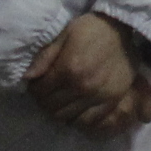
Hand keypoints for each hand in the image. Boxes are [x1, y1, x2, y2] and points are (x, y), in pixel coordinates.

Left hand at [27, 13, 150, 138]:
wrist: (123, 28)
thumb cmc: (91, 28)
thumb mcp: (65, 34)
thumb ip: (45, 57)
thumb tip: (27, 77)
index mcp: (69, 68)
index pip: (41, 91)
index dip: (34, 89)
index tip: (35, 84)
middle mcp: (83, 86)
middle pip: (52, 106)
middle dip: (44, 101)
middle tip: (46, 93)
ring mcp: (98, 96)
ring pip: (67, 117)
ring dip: (58, 111)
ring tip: (59, 100)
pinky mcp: (112, 101)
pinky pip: (88, 121)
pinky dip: (77, 120)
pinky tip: (74, 109)